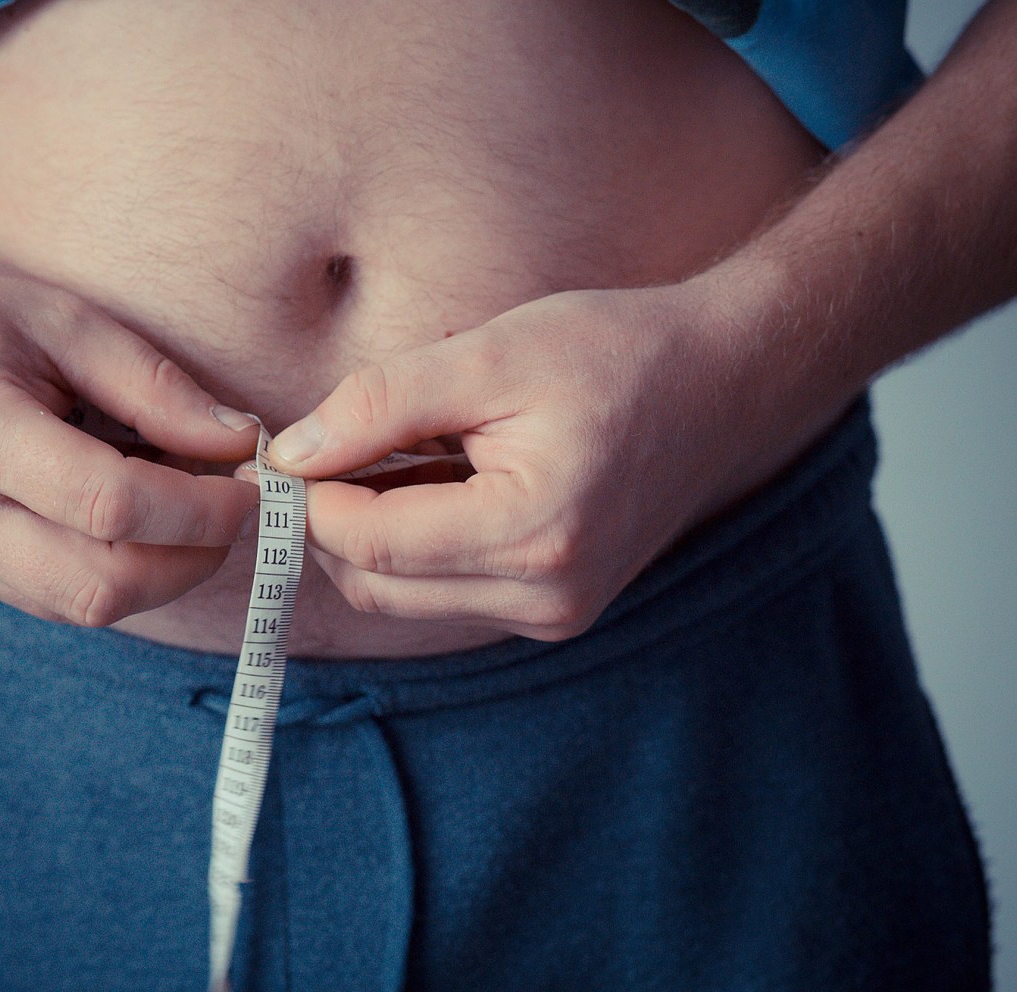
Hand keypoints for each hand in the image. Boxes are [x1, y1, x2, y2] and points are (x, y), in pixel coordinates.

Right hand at [0, 224, 260, 624]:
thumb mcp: (57, 314)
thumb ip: (152, 384)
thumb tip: (239, 443)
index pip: (112, 509)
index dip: (203, 510)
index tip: (253, 484)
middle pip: (100, 588)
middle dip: (192, 560)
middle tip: (232, 511)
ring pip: (76, 608)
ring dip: (152, 572)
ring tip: (180, 508)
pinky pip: (42, 597)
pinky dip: (102, 569)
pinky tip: (119, 519)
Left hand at [265, 283, 842, 639]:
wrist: (724, 382)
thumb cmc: (617, 352)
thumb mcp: (489, 355)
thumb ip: (380, 406)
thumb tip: (292, 454)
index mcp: (532, 534)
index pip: (369, 543)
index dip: (310, 497)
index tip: (291, 446)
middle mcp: (545, 596)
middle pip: (376, 586)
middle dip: (333, 521)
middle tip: (329, 446)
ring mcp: (554, 613)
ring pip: (405, 597)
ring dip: (373, 534)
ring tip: (399, 453)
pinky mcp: (556, 610)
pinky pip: (447, 593)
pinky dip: (418, 545)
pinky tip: (438, 480)